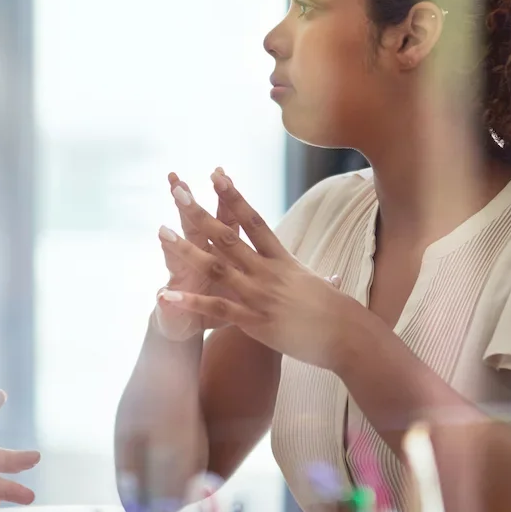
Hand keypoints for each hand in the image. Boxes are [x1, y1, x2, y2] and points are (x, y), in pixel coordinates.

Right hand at [151, 172, 243, 340]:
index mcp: (221, 252)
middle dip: (187, 207)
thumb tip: (269, 238)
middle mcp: (198, 261)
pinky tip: (162, 295)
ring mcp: (183, 282)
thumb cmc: (222, 303)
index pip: (224, 219)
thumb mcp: (240, 279)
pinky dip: (169, 301)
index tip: (221, 172)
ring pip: (177, 261)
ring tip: (162, 232)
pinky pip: (172, 303)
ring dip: (172, 247)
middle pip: (195, 230)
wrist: (188, 327)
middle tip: (177, 181)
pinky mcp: (174, 306)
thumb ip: (247, 262)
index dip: (224, 198)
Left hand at [156, 170, 376, 370]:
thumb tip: (332, 279)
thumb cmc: (339, 313)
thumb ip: (317, 281)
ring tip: (162, 232)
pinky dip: (189, 302)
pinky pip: (215, 309)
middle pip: (228, 237)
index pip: (254, 220)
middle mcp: (267, 272)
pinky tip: (165, 295)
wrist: (348, 337)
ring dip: (186, 249)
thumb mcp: (324, 288)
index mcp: (282, 259)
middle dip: (200, 213)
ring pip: (215, 267)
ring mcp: (258, 295)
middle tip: (178, 191)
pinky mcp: (253, 321)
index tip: (216, 174)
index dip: (234, 196)